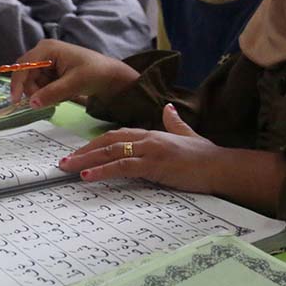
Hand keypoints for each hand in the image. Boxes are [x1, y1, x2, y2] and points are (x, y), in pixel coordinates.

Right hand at [10, 39, 138, 107]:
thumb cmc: (95, 74)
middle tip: (48, 102)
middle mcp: (43, 52)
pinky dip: (47, 92)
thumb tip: (32, 103)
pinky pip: (40, 84)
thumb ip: (52, 93)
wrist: (110, 76)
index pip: (24, 65)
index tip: (16, 100)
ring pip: (33, 82)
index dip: (17, 83)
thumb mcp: (74, 84)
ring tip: (61, 97)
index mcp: (47, 49)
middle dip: (34, 90)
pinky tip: (61, 94)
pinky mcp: (50, 70)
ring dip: (42, 93)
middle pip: (26, 74)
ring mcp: (46, 61)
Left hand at [59, 104, 285, 213]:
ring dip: (86, 160)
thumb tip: (168, 109)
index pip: (116, 134)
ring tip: (67, 168)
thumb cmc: (206, 156)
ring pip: (111, 152)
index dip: (95, 142)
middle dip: (83, 150)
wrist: (223, 166)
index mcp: (153, 133)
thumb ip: (175, 123)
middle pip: (108, 141)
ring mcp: (151, 151)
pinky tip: (87, 176)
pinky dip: (103, 170)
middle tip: (63, 162)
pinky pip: (123, 167)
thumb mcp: (188, 136)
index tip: (77, 152)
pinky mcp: (155, 166)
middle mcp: (148, 138)